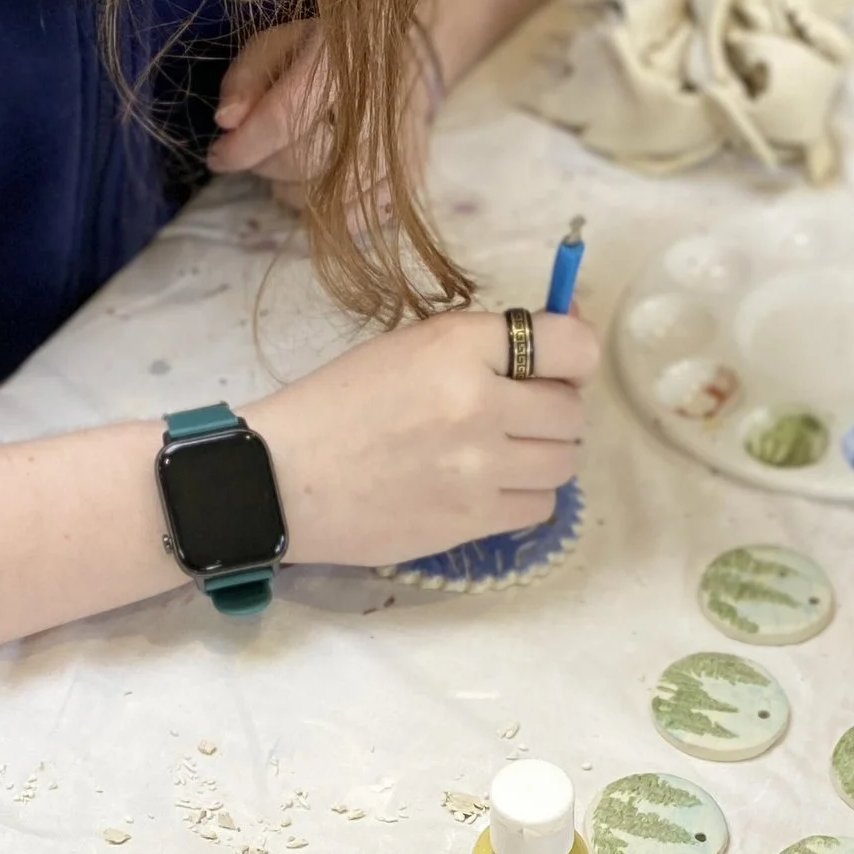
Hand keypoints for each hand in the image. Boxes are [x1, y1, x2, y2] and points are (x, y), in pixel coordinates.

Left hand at [206, 17, 440, 212]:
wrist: (403, 61)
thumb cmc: (329, 53)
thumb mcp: (280, 45)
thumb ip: (247, 76)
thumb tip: (227, 121)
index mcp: (343, 59)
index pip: (285, 116)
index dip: (244, 145)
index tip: (218, 157)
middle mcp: (378, 104)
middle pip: (304, 160)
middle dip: (264, 162)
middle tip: (255, 148)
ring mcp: (399, 146)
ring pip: (325, 195)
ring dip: (290, 187)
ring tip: (286, 160)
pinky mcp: (407, 178)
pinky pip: (352, 218)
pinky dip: (323, 210)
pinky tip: (316, 182)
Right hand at [251, 306, 594, 568]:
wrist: (282, 478)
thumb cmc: (338, 404)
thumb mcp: (409, 347)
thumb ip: (486, 342)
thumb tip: (572, 333)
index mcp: (458, 347)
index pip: (570, 345)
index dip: (571, 355)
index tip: (553, 363)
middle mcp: (478, 405)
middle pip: (572, 410)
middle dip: (551, 409)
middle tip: (512, 412)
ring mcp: (479, 470)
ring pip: (564, 462)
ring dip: (541, 454)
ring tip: (496, 452)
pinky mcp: (472, 520)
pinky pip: (540, 506)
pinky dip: (522, 495)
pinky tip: (483, 485)